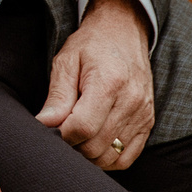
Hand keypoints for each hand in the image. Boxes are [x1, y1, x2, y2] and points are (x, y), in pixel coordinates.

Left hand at [36, 0, 155, 167]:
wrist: (124, 32)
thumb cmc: (91, 45)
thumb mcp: (66, 61)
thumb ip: (57, 96)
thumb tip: (44, 126)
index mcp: (109, 83)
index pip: (82, 128)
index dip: (61, 136)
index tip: (51, 128)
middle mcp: (131, 102)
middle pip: (95, 147)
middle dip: (72, 146)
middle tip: (61, 131)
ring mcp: (142, 115)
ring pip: (109, 157)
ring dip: (88, 155)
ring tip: (77, 135)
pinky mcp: (148, 123)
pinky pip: (126, 158)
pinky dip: (107, 158)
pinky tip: (94, 143)